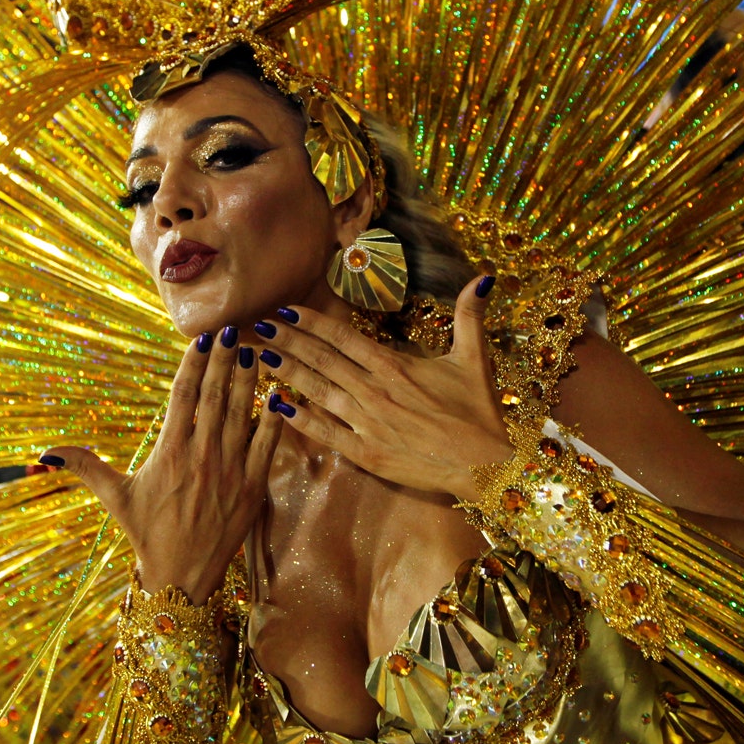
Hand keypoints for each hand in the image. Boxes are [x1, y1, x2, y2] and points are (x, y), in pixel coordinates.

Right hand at [38, 331, 283, 600]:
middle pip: (215, 396)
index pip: (183, 396)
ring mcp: (230, 470)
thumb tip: (46, 452)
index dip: (193, 364)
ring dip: (248, 380)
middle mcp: (201, 456)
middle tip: (230, 329)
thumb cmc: (147, 534)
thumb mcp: (114, 497)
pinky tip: (279, 394)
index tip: (200, 339)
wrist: (182, 576)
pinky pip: (267, 445)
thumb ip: (84, 467)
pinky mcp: (252, 486)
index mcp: (169, 452)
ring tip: (252, 350)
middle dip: (223, 360)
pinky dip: (274, 418)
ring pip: (241, 414)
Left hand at [257, 276, 511, 499]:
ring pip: (318, 392)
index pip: (344, 338)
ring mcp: (368, 423)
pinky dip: (301, 419)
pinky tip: (278, 406)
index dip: (312, 323)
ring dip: (288, 372)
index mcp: (396, 366)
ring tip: (261, 357)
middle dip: (287, 341)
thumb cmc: (480, 413)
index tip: (286, 311)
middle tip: (257, 326)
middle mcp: (375, 391)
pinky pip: (327, 432)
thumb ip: (470, 317)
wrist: (486, 466)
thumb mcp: (475, 359)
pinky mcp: (367, 454)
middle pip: (322, 360)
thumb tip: (485, 277)